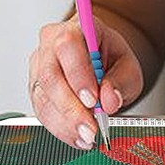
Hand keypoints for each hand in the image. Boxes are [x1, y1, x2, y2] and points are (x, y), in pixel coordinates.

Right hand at [29, 16, 142, 148]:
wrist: (100, 64)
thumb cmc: (111, 60)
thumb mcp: (129, 66)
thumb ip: (122, 80)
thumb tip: (109, 100)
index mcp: (77, 27)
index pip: (68, 45)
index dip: (78, 73)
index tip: (93, 100)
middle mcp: (51, 43)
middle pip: (50, 75)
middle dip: (70, 107)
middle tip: (90, 128)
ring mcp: (39, 65)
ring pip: (43, 96)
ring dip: (65, 122)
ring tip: (87, 137)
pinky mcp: (35, 88)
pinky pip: (41, 110)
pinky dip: (60, 128)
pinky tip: (77, 137)